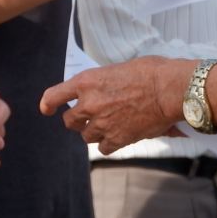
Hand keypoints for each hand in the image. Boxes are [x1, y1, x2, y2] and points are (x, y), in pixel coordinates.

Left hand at [39, 56, 196, 155]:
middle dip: (77, 121)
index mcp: (87, 81)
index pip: (55, 95)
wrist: (169, 89)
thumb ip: (104, 83)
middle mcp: (89, 103)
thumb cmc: (150, 72)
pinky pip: (103, 148)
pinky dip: (108, 144)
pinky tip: (117, 137)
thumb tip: (106, 90)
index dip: (48, 104)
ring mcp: (102, 123)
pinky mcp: (117, 139)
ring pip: (86, 137)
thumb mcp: (118, 69)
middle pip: (70, 121)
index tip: (47, 109)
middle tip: (87, 119)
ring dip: (93, 133)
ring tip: (107, 126)